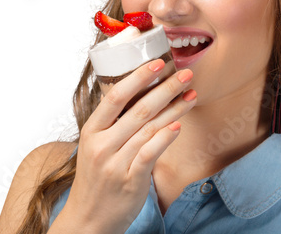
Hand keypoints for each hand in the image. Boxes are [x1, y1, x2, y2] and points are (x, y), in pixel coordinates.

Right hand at [57, 59, 195, 233]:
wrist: (88, 220)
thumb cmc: (97, 178)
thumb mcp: (96, 147)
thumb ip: (115, 124)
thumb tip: (145, 95)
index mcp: (91, 131)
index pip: (115, 96)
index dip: (138, 77)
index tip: (158, 63)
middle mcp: (101, 144)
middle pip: (139, 109)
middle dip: (166, 88)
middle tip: (186, 75)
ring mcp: (114, 163)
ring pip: (150, 128)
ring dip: (175, 110)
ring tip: (192, 96)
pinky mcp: (130, 180)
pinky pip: (151, 153)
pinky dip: (166, 137)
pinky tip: (179, 126)